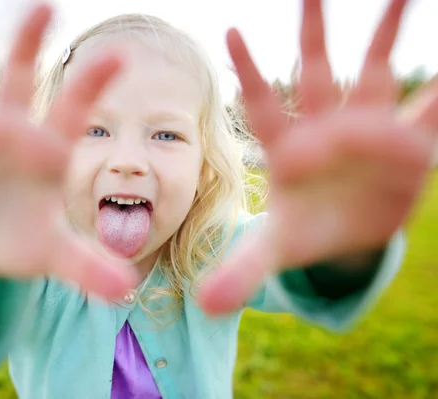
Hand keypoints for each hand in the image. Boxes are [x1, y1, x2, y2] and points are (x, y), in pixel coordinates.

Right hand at [0, 4, 136, 300]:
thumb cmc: (20, 242)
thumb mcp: (53, 255)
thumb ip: (86, 267)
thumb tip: (125, 291)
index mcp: (48, 149)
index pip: (75, 109)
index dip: (94, 83)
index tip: (120, 53)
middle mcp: (9, 130)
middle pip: (22, 77)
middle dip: (30, 42)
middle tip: (44, 6)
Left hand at [199, 0, 437, 313]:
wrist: (344, 238)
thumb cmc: (302, 232)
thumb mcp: (273, 252)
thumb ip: (243, 272)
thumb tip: (208, 307)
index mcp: (287, 148)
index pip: (261, 103)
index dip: (247, 71)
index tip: (231, 30)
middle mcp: (325, 128)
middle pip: (315, 70)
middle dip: (313, 29)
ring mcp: (368, 130)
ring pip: (374, 72)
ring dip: (386, 34)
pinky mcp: (407, 144)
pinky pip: (428, 110)